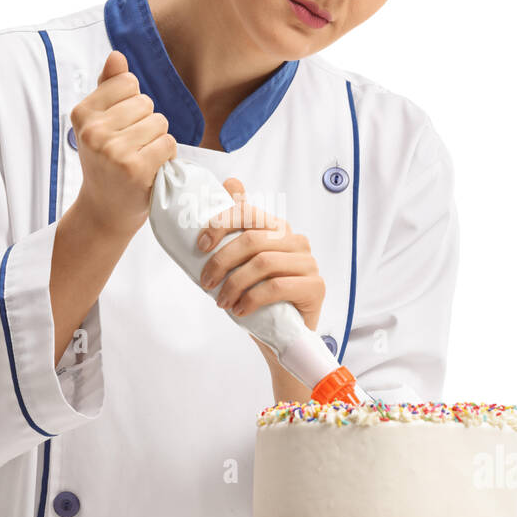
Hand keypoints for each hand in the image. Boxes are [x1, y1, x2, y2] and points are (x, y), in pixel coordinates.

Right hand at [69, 50, 176, 238]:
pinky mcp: (135, 169)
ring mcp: (113, 151)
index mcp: (82, 114)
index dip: (132, 104)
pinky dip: (166, 155)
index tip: (120, 127)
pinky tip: (150, 168)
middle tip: (130, 148)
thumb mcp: (100, 123)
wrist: (105, 209)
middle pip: (146, 103)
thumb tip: (117, 55)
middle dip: (146, 123)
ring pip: (160, 122)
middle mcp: (94, 131)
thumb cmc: (106, 162)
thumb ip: (109, 87)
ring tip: (140, 158)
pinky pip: (168, 143)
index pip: (128, 83)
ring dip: (157, 140)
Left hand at [196, 179, 326, 339]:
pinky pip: (278, 287)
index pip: (248, 212)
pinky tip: (239, 310)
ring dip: (235, 284)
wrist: (284, 334)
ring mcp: (309, 263)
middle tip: (206, 282)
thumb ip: (236, 226)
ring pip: (264, 263)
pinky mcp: (316, 287)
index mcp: (278, 228)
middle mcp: (296, 241)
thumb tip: (230, 181)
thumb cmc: (260, 295)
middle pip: (253, 239)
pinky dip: (252, 299)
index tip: (201, 246)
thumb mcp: (241, 261)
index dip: (221, 224)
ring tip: (221, 301)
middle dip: (222, 260)